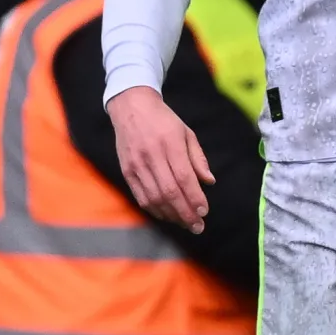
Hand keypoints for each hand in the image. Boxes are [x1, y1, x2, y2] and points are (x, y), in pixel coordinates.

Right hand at [108, 88, 214, 232]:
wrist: (131, 107)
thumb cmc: (164, 121)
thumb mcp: (187, 133)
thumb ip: (198, 159)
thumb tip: (209, 182)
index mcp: (170, 144)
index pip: (184, 178)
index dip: (194, 197)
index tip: (204, 211)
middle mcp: (151, 155)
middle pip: (169, 191)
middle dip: (185, 212)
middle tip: (197, 226)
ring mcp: (136, 164)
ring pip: (153, 197)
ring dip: (171, 214)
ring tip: (185, 223)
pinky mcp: (126, 170)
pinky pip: (140, 195)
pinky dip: (154, 209)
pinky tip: (167, 215)